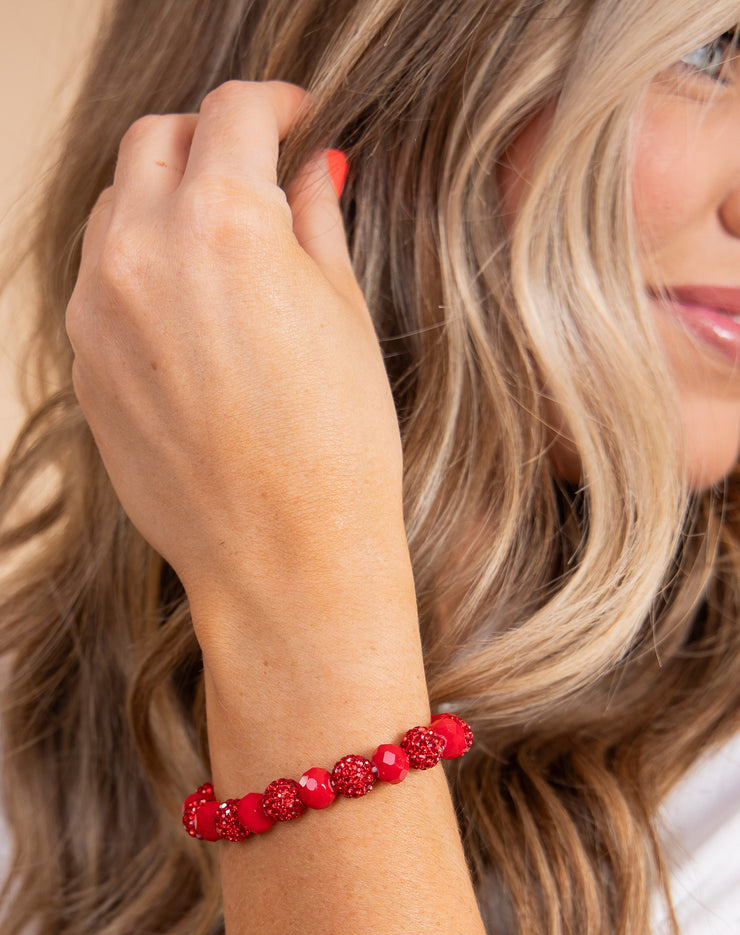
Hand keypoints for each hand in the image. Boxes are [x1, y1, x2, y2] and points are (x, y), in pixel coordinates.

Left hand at [66, 81, 408, 635]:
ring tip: (218, 237)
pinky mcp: (85, 364)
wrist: (284, 556)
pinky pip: (100, 280)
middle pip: (154, 141)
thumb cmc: (336, 447)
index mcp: (223, 223)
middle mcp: (143, 252)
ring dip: (162, 196)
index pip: (233, 112)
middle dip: (206, 136)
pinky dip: (138, 264)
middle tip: (250, 163)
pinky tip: (187, 302)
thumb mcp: (345, 316)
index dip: (274, 101)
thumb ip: (316, 224)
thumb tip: (312, 171)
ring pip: (115, 207)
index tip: (293, 117)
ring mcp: (100, 310)